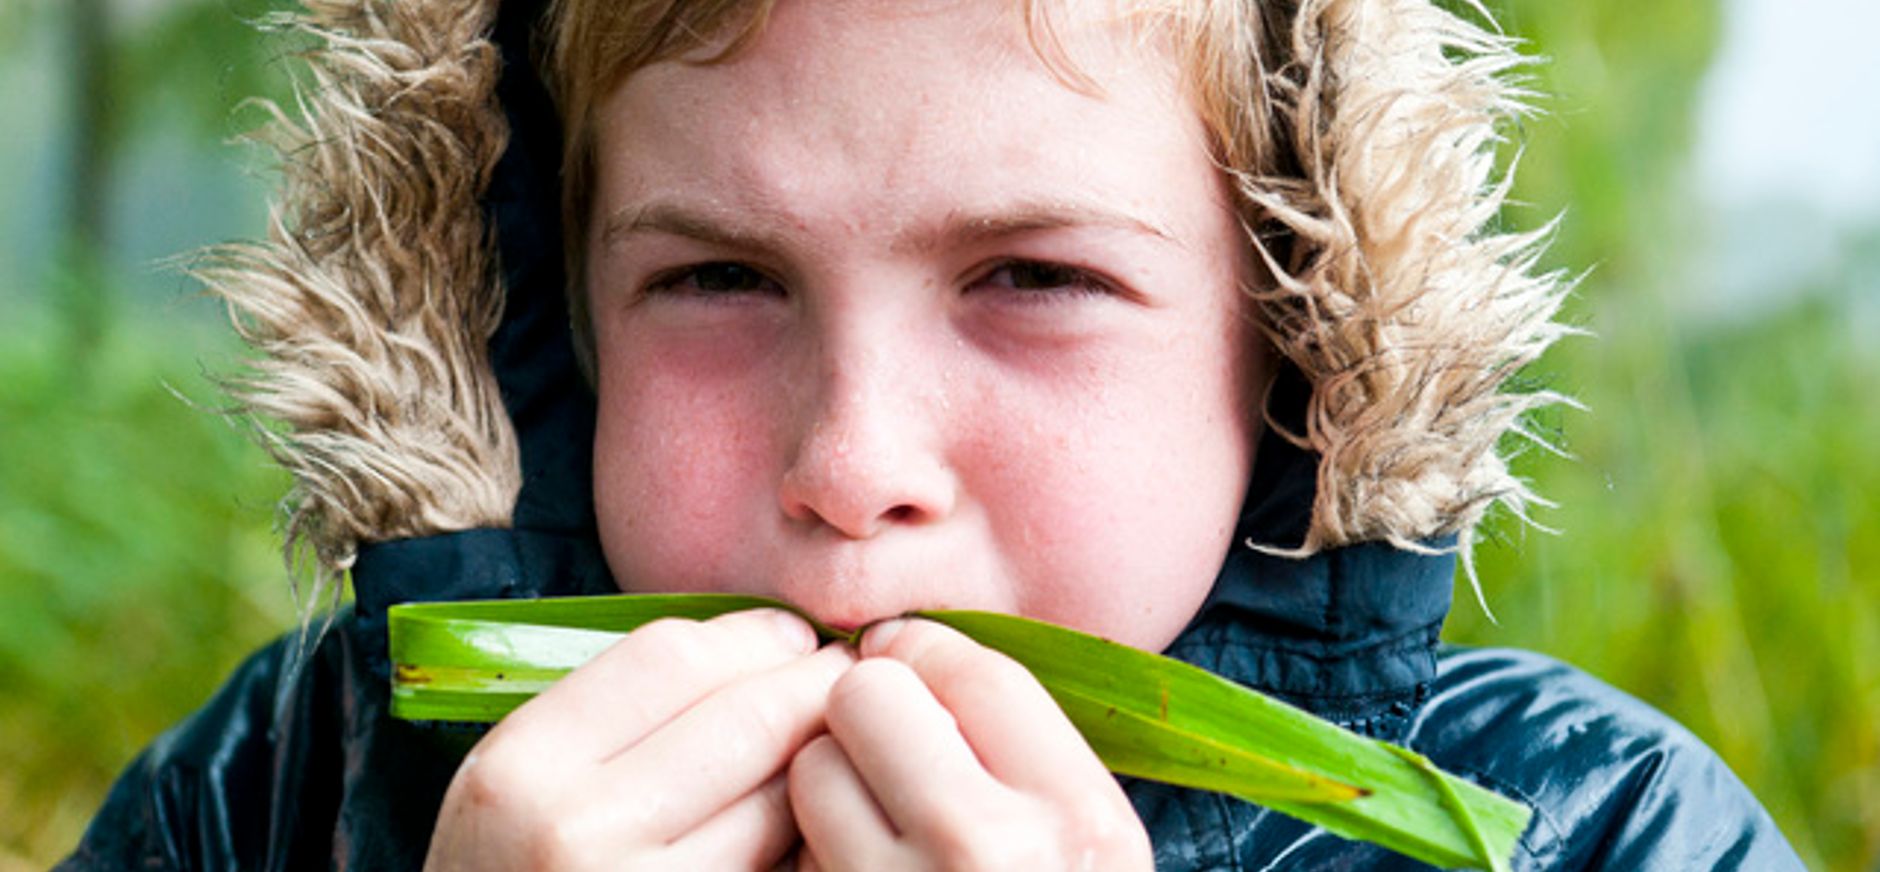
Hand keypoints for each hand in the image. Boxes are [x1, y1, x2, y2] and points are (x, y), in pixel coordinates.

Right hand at [424, 609, 854, 870]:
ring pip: (781, 798)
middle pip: (744, 718)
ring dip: (819, 765)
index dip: (749, 637)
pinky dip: (806, 840)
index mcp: (522, 767)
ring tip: (831, 753)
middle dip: (812, 687)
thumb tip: (766, 645)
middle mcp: (574, 832)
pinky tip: (810, 828)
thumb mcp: (517, 788)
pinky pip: (780, 868)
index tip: (790, 636)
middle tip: (847, 679)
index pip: (669, 657)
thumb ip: (611, 718)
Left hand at [787, 618, 1152, 870]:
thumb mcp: (1096, 847)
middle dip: (870, 710)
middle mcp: (992, 851)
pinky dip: (808, 853)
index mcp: (1081, 817)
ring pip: (812, 766)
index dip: (924, 648)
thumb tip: (908, 649)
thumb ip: (1034, 757)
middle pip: (871, 695)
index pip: (976, 672)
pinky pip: (788, 849)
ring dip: (830, 784)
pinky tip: (854, 868)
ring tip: (869, 823)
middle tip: (882, 745)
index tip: (902, 652)